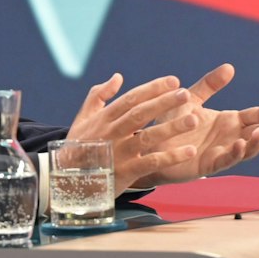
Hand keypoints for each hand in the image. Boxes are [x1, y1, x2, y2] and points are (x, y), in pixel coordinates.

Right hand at [63, 73, 199, 193]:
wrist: (64, 181)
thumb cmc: (77, 147)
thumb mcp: (83, 119)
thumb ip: (99, 95)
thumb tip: (118, 76)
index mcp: (104, 118)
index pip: (131, 98)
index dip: (153, 88)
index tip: (174, 80)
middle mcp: (112, 133)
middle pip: (140, 114)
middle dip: (164, 102)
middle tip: (186, 93)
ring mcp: (119, 153)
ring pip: (147, 137)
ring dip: (171, 127)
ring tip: (194, 119)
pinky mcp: (125, 172)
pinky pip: (151, 163)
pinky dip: (170, 157)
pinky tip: (189, 151)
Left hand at [129, 64, 258, 188]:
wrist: (149, 144)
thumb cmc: (171, 122)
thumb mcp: (191, 99)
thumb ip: (209, 85)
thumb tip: (230, 67)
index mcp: (229, 121)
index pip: (255, 115)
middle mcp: (230, 137)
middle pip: (258, 133)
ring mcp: (222, 152)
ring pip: (247, 149)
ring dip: (257, 142)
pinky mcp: (208, 165)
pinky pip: (226, 160)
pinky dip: (235, 154)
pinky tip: (240, 144)